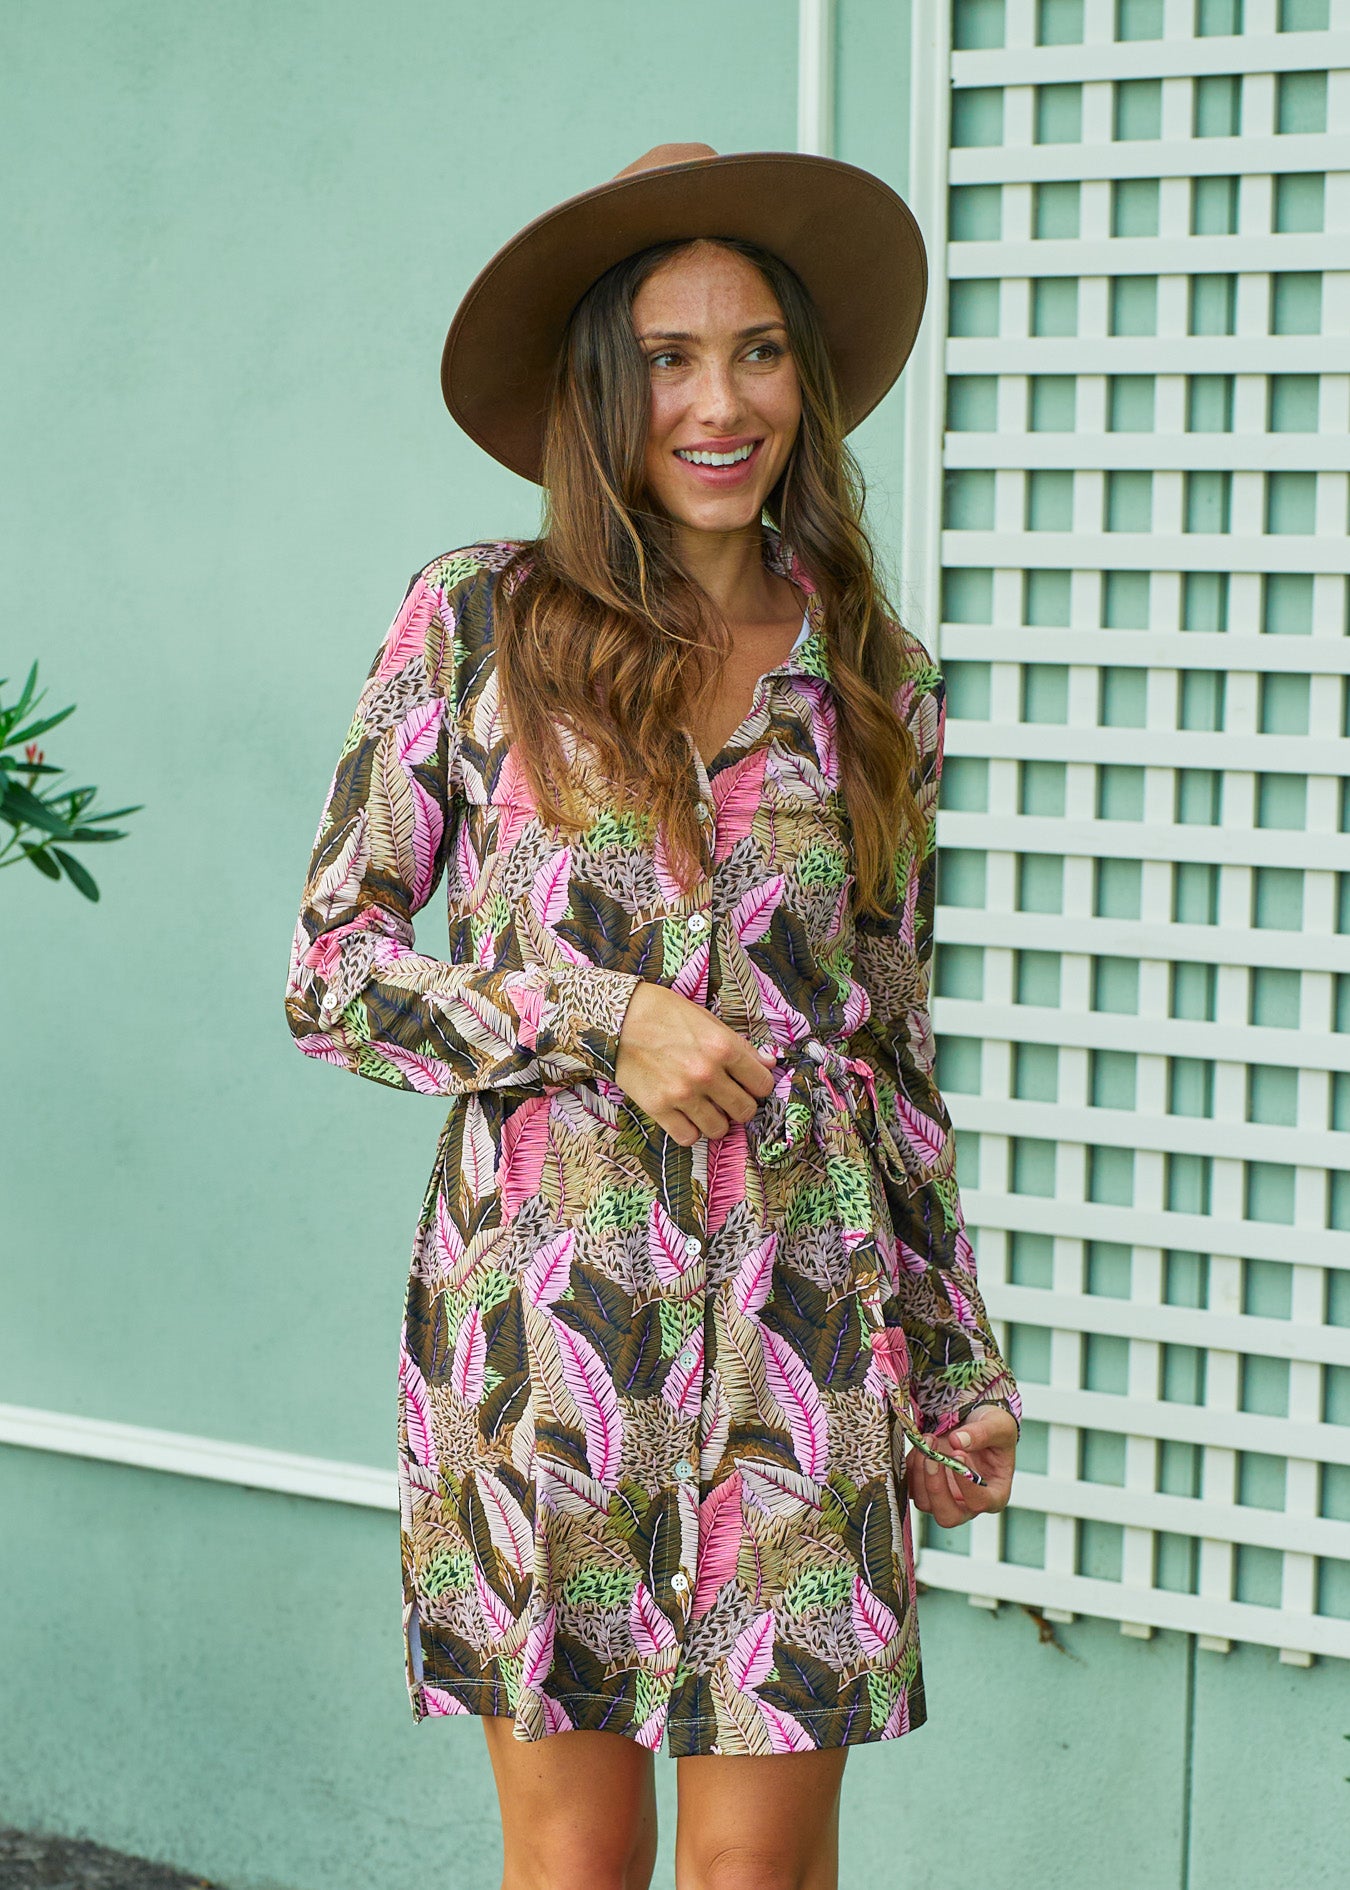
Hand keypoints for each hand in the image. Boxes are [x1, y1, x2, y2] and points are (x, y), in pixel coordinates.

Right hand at [613, 982, 778, 1144]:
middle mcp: (706, 1073)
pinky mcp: (658, 1108)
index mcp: (723, 1047)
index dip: (757, 1086)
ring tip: (704, 1107)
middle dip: (740, 1106)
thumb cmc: (664, 1013)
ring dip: (715, 1121)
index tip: (747, 1084)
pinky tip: (684, 1115)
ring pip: (719, 1129)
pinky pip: (688, 1137)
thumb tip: (769, 1063)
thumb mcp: (707, 1020)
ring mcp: (682, 1094)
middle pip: (745, 1111)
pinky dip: (689, 1130)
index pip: (763, 1085)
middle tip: (726, 1098)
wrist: (616, 1019)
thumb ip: (739, 1045)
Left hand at [905, 1403, 1017, 1527]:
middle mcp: (968, 1503)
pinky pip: (910, 1488)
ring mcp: (944, 1498)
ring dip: (920, 1472)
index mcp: (994, 1495)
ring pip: (924, 1503)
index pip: (980, 1503)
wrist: (974, 1423)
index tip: (959, 1454)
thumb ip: (983, 1433)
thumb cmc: (994, 1431)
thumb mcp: (998, 1425)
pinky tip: (920, 1445)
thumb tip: (957, 1441)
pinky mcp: (924, 1488)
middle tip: (933, 1457)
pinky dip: (910, 1468)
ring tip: (929, 1440)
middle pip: (948, 1517)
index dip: (967, 1484)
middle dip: (936, 1487)